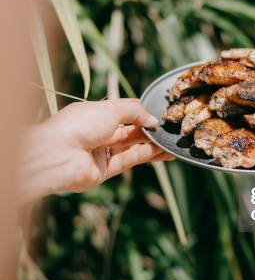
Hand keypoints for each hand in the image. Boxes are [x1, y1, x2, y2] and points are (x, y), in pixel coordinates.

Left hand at [19, 99, 172, 202]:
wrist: (58, 155)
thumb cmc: (79, 125)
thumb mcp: (111, 109)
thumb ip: (135, 111)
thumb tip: (152, 120)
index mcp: (94, 113)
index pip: (122, 111)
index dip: (140, 113)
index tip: (158, 114)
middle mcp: (97, 132)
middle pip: (129, 130)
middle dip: (149, 129)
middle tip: (169, 129)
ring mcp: (101, 152)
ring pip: (132, 146)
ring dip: (152, 144)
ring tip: (172, 142)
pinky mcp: (105, 170)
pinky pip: (131, 160)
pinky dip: (148, 155)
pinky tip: (164, 152)